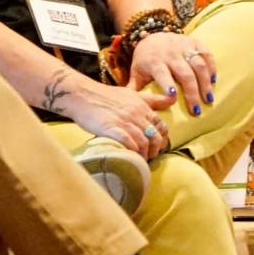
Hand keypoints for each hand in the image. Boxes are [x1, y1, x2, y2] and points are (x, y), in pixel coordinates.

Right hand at [54, 76, 170, 158]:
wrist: (81, 95)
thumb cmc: (106, 95)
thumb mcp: (132, 94)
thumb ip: (152, 99)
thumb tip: (172, 99)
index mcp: (142, 107)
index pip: (161, 127)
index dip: (162, 140)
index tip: (156, 147)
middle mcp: (136, 114)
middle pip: (155, 138)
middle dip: (154, 151)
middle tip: (148, 157)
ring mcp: (124, 121)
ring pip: (143, 143)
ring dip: (143, 155)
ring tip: (138, 160)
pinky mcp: (112, 128)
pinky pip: (129, 144)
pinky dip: (132, 152)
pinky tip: (129, 156)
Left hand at [129, 31, 215, 113]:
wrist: (152, 36)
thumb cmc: (145, 62)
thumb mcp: (136, 74)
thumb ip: (134, 91)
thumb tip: (134, 110)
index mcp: (154, 61)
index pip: (162, 74)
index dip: (167, 85)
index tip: (173, 99)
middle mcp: (170, 53)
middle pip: (184, 73)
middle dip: (192, 92)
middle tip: (197, 110)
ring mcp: (184, 46)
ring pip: (198, 64)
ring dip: (205, 83)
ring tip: (209, 99)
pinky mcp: (194, 42)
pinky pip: (206, 53)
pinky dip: (212, 67)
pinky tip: (213, 80)